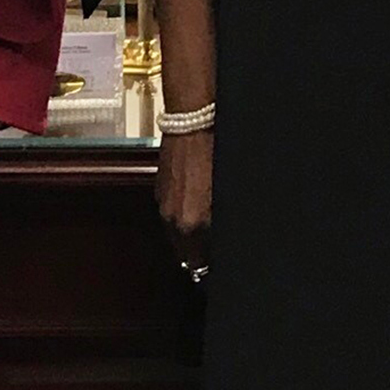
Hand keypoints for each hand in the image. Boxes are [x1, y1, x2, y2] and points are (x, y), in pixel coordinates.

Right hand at [156, 128, 213, 280]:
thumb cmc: (217, 148)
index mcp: (193, 223)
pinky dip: (184, 217)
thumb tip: (226, 234)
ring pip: (179, 235)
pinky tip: (198, 206)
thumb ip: (223, 218)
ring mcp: (165, 204)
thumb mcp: (228, 189)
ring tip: (209, 232)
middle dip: (202, 255)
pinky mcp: (160, 190)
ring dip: (192, 237)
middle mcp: (175, 219)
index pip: (201, 263)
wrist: (193, 119)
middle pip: (188, 253)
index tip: (220, 269)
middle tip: (216, 254)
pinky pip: (173, 215)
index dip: (212, 268)